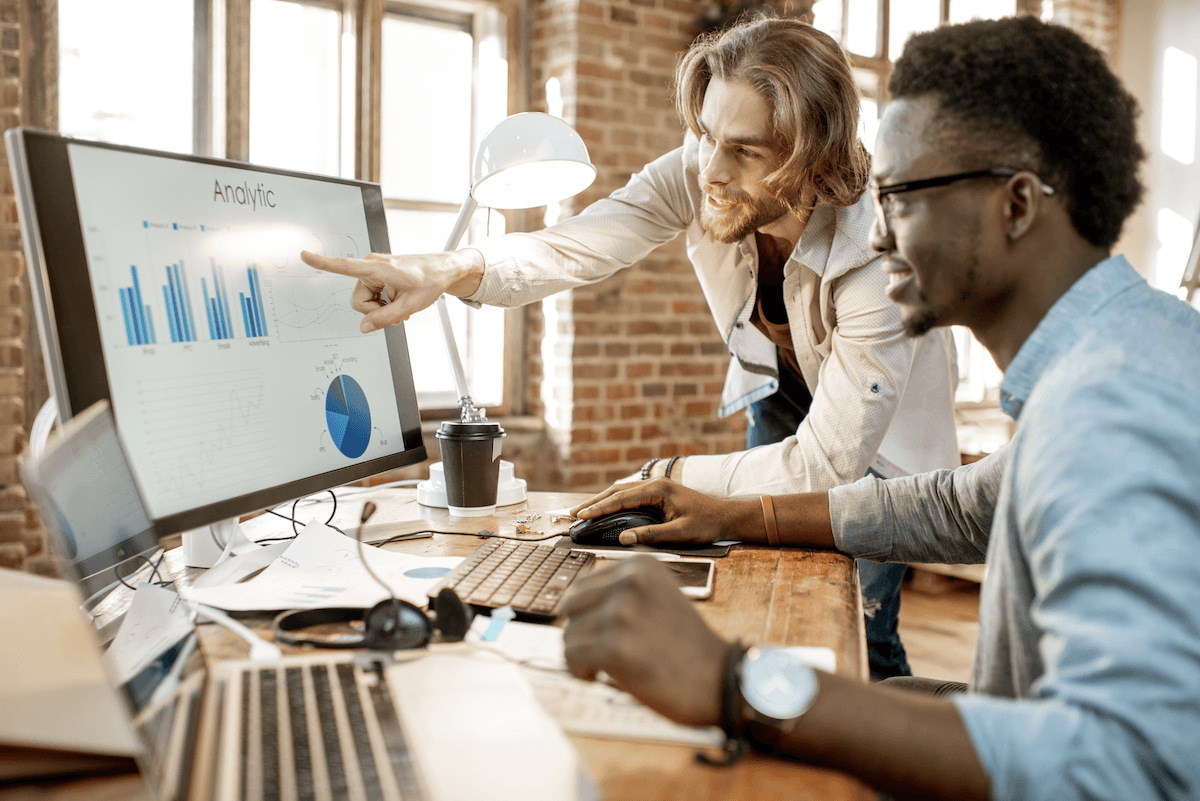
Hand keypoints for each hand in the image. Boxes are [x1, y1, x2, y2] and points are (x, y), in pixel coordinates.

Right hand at [299, 249, 484, 332]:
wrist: (443, 270)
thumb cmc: (430, 281)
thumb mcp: (410, 306)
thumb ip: (385, 319)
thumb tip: (364, 327)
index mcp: (378, 268)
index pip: (345, 266)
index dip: (323, 263)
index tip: (304, 255)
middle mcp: (372, 266)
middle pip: (358, 300)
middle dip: (374, 311)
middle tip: (396, 313)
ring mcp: (374, 270)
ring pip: (364, 300)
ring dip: (380, 308)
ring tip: (400, 305)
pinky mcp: (377, 274)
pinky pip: (371, 296)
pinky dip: (383, 302)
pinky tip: (397, 301)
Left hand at [562, 556, 727, 725]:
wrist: (719, 679)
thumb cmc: (687, 646)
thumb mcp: (656, 599)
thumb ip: (620, 593)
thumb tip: (570, 604)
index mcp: (640, 565)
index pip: (583, 584)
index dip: (588, 614)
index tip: (605, 632)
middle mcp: (629, 581)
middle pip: (571, 606)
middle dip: (581, 632)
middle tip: (601, 651)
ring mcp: (620, 612)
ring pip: (568, 635)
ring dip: (582, 656)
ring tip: (607, 666)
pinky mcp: (614, 645)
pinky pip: (572, 658)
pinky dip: (581, 672)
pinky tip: (600, 676)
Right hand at [568, 478, 752, 545]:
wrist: (726, 516)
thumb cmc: (707, 524)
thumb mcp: (680, 533)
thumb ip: (652, 535)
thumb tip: (625, 538)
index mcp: (659, 489)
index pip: (621, 498)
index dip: (599, 508)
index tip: (582, 516)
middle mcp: (655, 484)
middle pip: (616, 491)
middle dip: (594, 503)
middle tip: (573, 514)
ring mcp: (656, 487)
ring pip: (621, 492)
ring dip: (601, 501)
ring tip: (582, 512)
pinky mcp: (658, 494)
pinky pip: (630, 496)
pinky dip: (613, 502)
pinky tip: (604, 509)